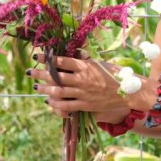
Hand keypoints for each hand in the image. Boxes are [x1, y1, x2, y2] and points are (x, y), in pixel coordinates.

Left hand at [27, 55, 152, 117]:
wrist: (128, 92)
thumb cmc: (115, 75)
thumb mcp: (101, 63)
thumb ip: (86, 61)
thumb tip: (75, 55)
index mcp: (86, 66)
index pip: (62, 61)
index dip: (48, 59)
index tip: (37, 56)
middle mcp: (82, 79)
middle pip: (56, 76)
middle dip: (41, 73)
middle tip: (31, 72)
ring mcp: (82, 93)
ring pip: (57, 91)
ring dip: (45, 89)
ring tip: (37, 86)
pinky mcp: (85, 105)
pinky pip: (66, 105)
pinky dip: (55, 104)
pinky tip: (49, 101)